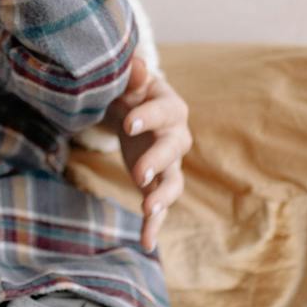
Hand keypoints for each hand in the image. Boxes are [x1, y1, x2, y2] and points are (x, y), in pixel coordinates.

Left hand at [106, 57, 191, 249]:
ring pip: (173, 182)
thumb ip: (133, 75)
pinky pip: (159, 207)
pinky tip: (146, 244)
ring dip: (162, 198)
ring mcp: (169, 164)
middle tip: (139, 174)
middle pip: (173, 150)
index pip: (163, 112)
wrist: (135, 110)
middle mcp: (176, 137)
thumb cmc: (133, 91)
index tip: (129, 124)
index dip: (148, 118)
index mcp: (170, 107)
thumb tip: (135, 63)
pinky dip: (154, 225)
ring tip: (147, 212)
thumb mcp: (131, 81)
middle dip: (157, 162)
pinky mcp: (157, 184)